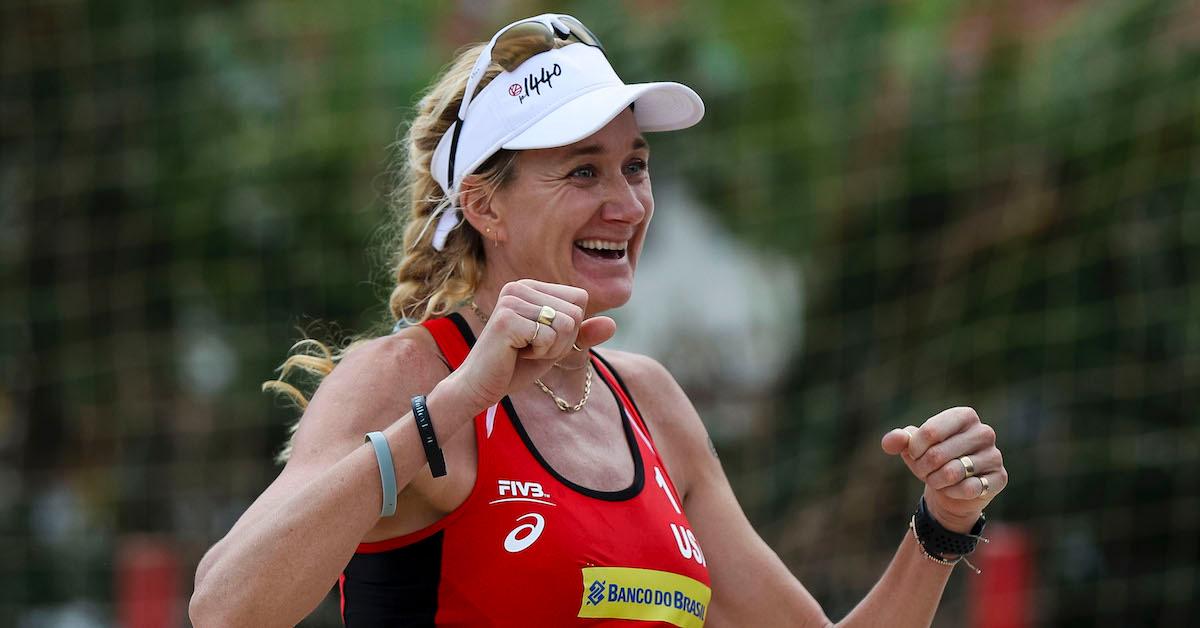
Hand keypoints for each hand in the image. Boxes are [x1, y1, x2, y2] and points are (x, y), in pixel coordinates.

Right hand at [449, 279, 615, 411]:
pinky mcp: (506, 319)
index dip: (570, 328)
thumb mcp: (556, 347)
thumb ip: (582, 334)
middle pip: (576, 312)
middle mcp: (520, 286)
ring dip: (551, 348)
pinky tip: (516, 354)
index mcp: (532, 287)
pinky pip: (549, 337)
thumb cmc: (517, 365)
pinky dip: (540, 354)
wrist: (481, 386)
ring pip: (566, 325)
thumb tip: (613, 324)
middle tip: (532, 347)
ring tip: (524, 350)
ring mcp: (512, 300)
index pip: (580, 299)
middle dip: (562, 340)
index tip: (542, 338)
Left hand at [881, 407, 1006, 532]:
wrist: (951, 490)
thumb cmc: (931, 460)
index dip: (915, 449)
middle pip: (938, 454)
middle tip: (924, 471)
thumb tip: (890, 441)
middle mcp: (984, 432)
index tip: (914, 454)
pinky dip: (952, 492)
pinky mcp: (1000, 478)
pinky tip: (953, 489)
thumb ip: (899, 439)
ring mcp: (994, 455)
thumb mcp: (912, 448)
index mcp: (964, 416)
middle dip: (923, 468)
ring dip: (936, 481)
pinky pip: (968, 488)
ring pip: (952, 472)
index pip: (930, 431)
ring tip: (937, 479)